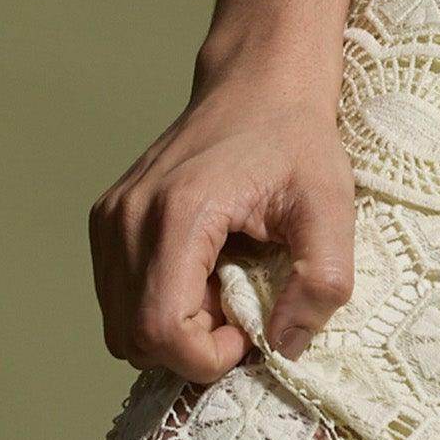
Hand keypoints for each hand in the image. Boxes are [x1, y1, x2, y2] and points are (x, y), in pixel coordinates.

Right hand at [89, 59, 358, 383]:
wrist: (258, 83)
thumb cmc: (296, 142)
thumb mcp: (332, 208)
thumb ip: (321, 282)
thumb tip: (284, 346)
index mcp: (179, 213)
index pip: (161, 330)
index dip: (208, 356)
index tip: (251, 329)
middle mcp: (127, 217)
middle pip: (133, 339)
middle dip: (192, 349)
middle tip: (240, 311)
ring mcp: (109, 219)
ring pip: (120, 327)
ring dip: (175, 330)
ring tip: (223, 289)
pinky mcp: (106, 222)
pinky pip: (119, 298)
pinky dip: (159, 307)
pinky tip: (202, 275)